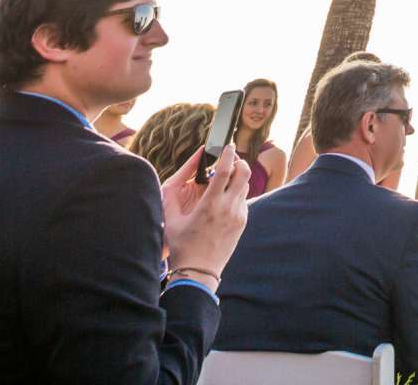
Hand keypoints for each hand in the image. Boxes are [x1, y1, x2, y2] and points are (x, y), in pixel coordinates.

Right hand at [160, 147, 248, 275]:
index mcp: (210, 205)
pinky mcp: (242, 223)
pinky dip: (236, 193)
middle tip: (229, 159)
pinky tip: (224, 197)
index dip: (228, 154)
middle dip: (239, 161)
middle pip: (244, 173)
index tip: (227, 145)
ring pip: (245, 186)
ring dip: (238, 177)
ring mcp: (238, 216)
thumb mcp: (171, 220)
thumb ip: (173, 197)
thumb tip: (181, 177)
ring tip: (225, 177)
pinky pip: (243, 200)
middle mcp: (228, 208)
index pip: (225, 170)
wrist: (199, 272)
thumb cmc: (182, 246)